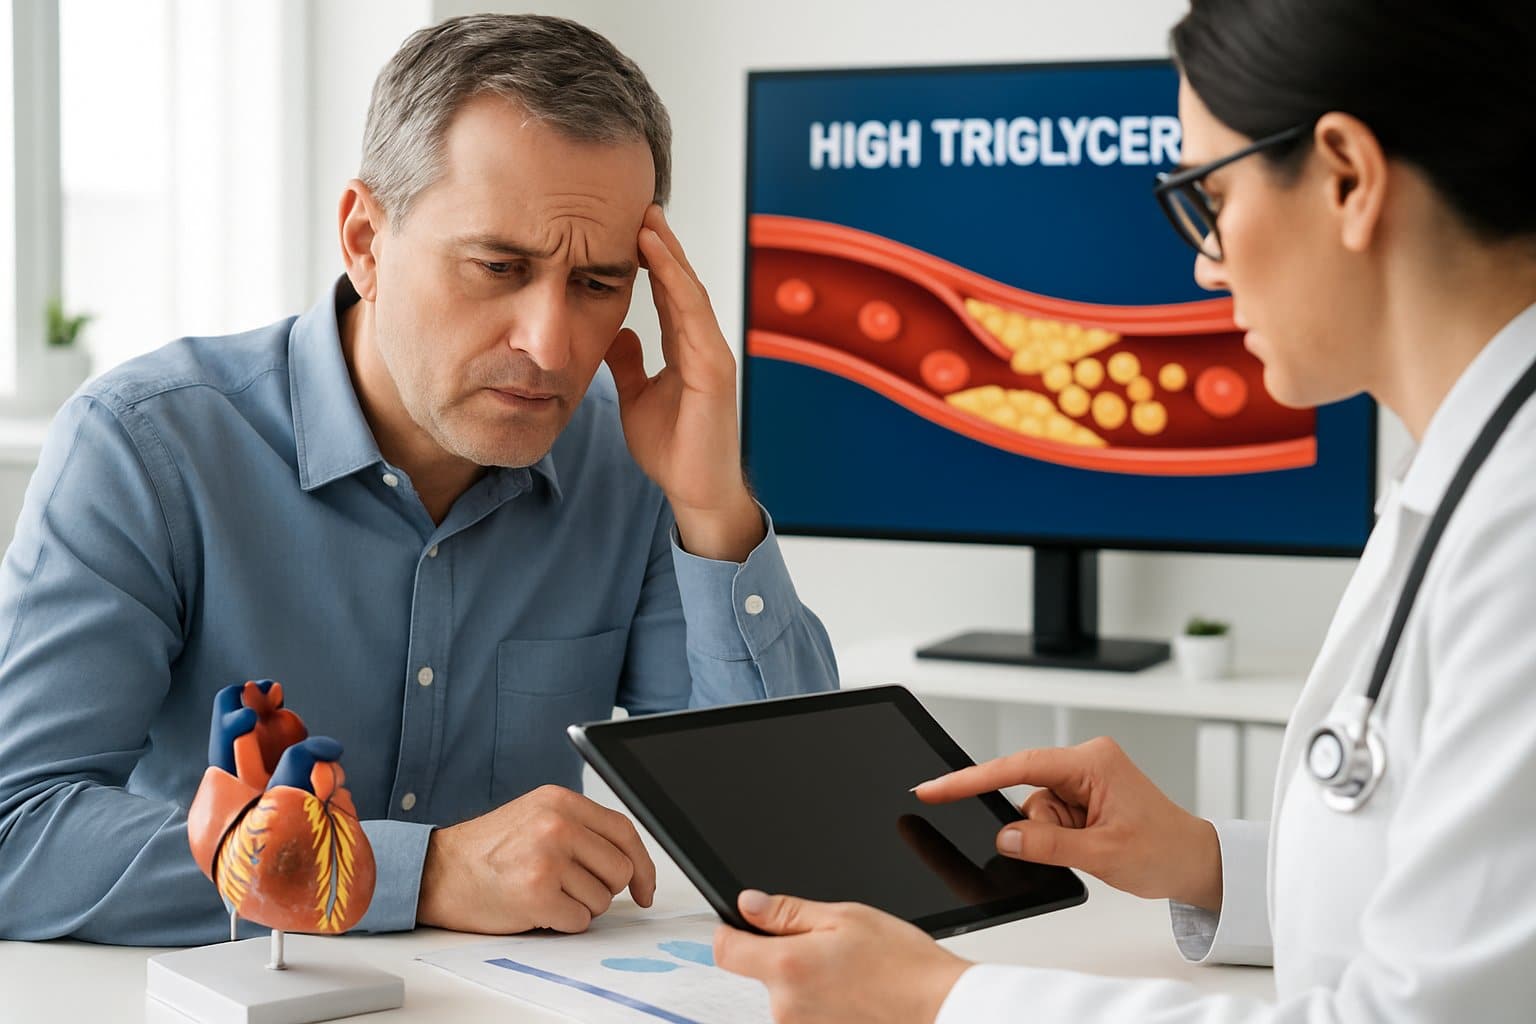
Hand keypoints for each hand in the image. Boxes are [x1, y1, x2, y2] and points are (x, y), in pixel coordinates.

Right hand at [416, 785, 656, 933]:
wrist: (438, 871)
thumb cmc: (489, 851)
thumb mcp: (537, 817)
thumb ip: (581, 829)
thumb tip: (631, 862)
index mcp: (561, 801)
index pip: (625, 831)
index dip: (643, 865)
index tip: (645, 889)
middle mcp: (557, 824)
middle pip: (619, 869)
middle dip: (603, 888)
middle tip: (571, 888)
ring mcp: (547, 858)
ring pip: (602, 899)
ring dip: (579, 907)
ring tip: (545, 893)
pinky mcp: (537, 893)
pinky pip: (579, 921)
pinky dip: (562, 923)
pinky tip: (537, 908)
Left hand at [604, 205, 763, 561]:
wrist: (695, 491)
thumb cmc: (675, 450)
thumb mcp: (636, 397)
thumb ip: (628, 364)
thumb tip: (616, 333)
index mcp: (685, 349)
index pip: (668, 292)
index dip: (651, 259)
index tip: (627, 225)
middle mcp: (702, 345)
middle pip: (681, 282)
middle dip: (661, 243)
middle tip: (639, 203)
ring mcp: (712, 355)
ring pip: (690, 291)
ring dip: (669, 253)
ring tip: (648, 219)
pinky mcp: (714, 370)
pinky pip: (695, 317)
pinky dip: (677, 284)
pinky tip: (659, 258)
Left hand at [714, 890, 970, 1023]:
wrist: (940, 1010)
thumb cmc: (904, 965)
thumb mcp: (846, 917)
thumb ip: (788, 912)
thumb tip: (748, 904)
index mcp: (788, 967)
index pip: (726, 950)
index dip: (733, 931)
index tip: (746, 925)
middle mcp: (785, 1008)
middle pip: (762, 972)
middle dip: (785, 955)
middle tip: (829, 947)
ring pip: (786, 995)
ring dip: (806, 982)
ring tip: (850, 974)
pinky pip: (806, 1016)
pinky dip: (823, 1004)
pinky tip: (853, 995)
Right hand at [915, 736, 1222, 910]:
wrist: (1197, 863)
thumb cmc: (1166, 850)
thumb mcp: (1102, 853)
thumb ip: (1046, 844)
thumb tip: (1003, 836)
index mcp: (1091, 762)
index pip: (1017, 766)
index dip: (971, 778)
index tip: (934, 788)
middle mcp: (1085, 761)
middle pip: (1027, 794)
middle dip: (1041, 828)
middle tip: (1080, 846)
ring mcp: (1085, 777)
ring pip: (1035, 811)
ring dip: (1054, 837)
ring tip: (1096, 848)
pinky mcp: (1084, 794)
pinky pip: (1048, 817)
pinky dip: (1059, 837)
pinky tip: (1091, 844)